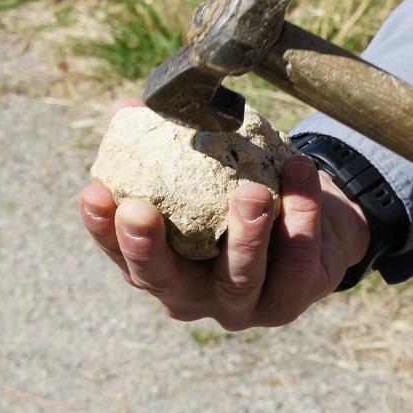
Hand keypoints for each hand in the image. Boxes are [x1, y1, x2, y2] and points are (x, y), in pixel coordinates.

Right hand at [78, 99, 369, 328]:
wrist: (320, 226)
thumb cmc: (248, 193)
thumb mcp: (208, 172)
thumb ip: (168, 144)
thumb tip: (127, 107)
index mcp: (165, 267)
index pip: (123, 254)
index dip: (102, 229)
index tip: (91, 191)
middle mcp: (197, 296)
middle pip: (166, 283)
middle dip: (147, 248)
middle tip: (139, 209)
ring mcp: (244, 306)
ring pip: (240, 279)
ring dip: (244, 236)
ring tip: (249, 193)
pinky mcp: (290, 300)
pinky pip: (298, 259)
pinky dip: (301, 213)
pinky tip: (300, 172)